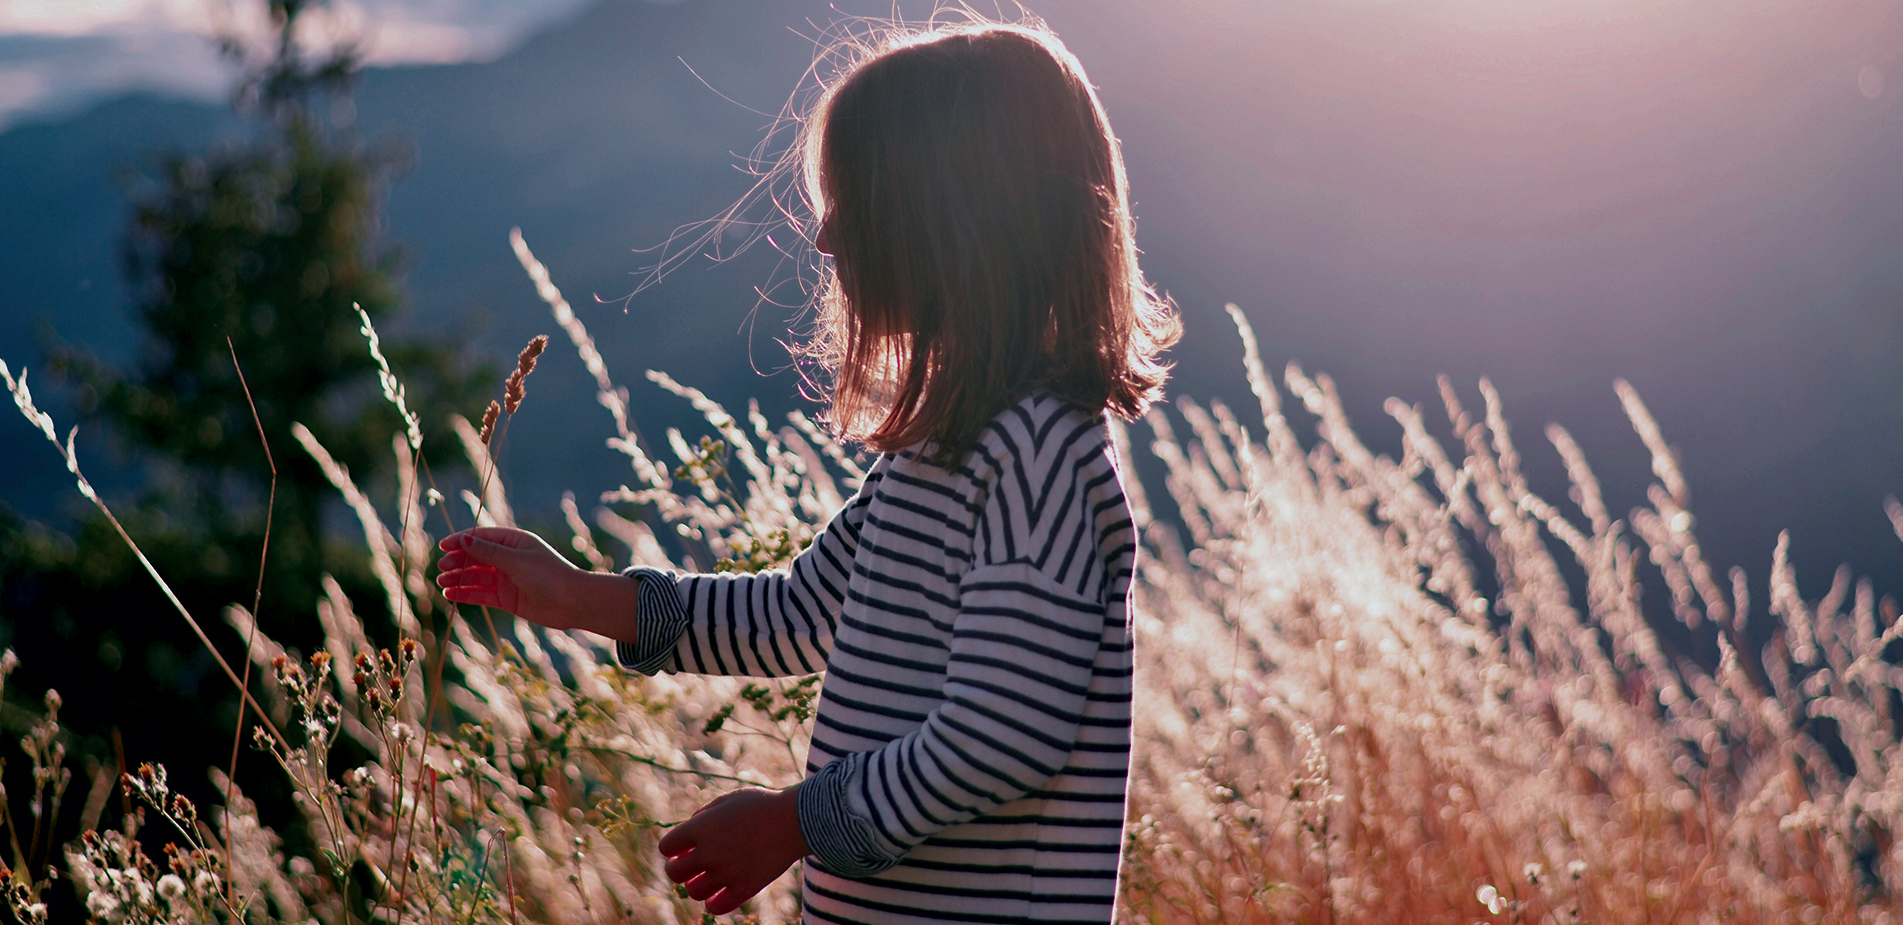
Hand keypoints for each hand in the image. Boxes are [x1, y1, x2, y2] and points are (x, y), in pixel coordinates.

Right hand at [435, 527, 635, 636]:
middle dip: (458, 560)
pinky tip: (451, 594)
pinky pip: (481, 594)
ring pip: (476, 576)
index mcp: (514, 541)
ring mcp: (507, 579)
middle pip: (476, 557)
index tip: (443, 546)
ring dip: (458, 578)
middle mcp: (509, 558)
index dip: (461, 541)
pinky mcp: (507, 598)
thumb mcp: (517, 561)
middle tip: (442, 566)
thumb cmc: (549, 575)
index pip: (481, 537)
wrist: (572, 602)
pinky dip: (466, 594)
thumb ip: (489, 552)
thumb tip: (465, 539)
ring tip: (442, 582)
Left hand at [659, 786, 808, 915]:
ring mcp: (726, 872)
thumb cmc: (762, 805)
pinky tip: (721, 893)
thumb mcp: (728, 800)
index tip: (684, 847)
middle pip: (674, 873)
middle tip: (693, 864)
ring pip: (694, 891)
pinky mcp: (744, 888)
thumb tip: (687, 835)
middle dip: (680, 868)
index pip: (666, 847)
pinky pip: (715, 907)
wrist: (796, 819)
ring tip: (710, 877)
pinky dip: (714, 902)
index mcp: (701, 827)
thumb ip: (703, 816)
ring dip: (698, 885)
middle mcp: (709, 852)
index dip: (673, 848)